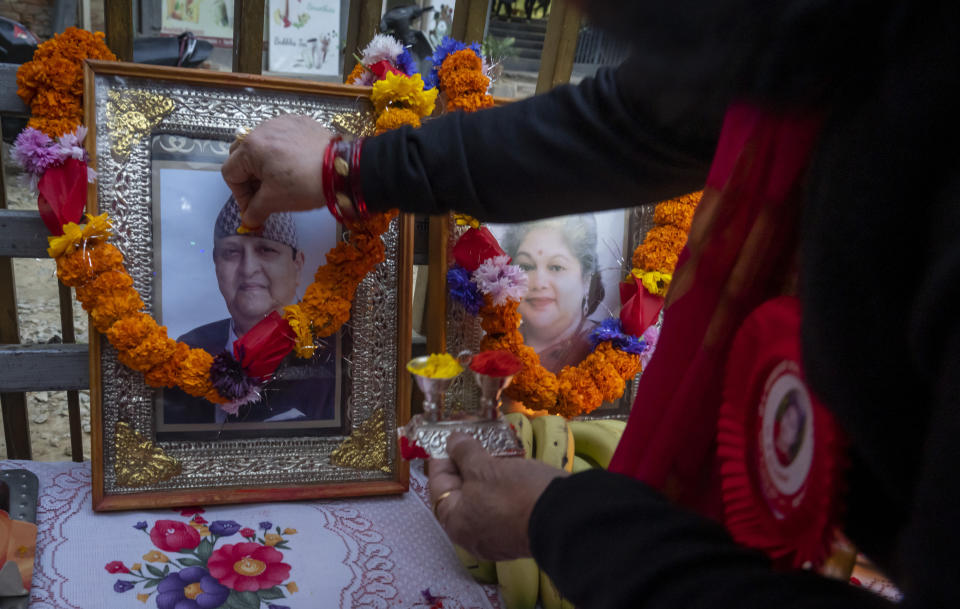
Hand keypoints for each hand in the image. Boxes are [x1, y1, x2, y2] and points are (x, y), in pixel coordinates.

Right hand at [221, 115, 333, 227]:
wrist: (343, 170)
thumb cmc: (305, 184)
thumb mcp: (275, 201)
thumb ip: (255, 211)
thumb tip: (248, 220)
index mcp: (250, 147)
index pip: (231, 173)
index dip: (240, 195)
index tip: (254, 209)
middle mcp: (262, 129)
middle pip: (243, 155)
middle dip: (249, 178)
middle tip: (264, 195)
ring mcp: (282, 122)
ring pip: (262, 145)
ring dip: (265, 164)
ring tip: (281, 181)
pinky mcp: (300, 122)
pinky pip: (282, 137)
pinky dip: (283, 152)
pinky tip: (296, 166)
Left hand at [429, 432, 566, 560]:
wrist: (564, 518)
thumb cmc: (515, 493)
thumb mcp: (485, 467)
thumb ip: (464, 453)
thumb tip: (452, 441)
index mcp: (456, 523)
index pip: (438, 486)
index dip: (443, 458)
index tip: (450, 438)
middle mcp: (473, 536)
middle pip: (462, 494)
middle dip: (467, 465)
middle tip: (474, 441)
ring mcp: (497, 537)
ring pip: (484, 500)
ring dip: (487, 475)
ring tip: (496, 451)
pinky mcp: (519, 532)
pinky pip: (503, 507)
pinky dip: (503, 488)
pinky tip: (513, 469)